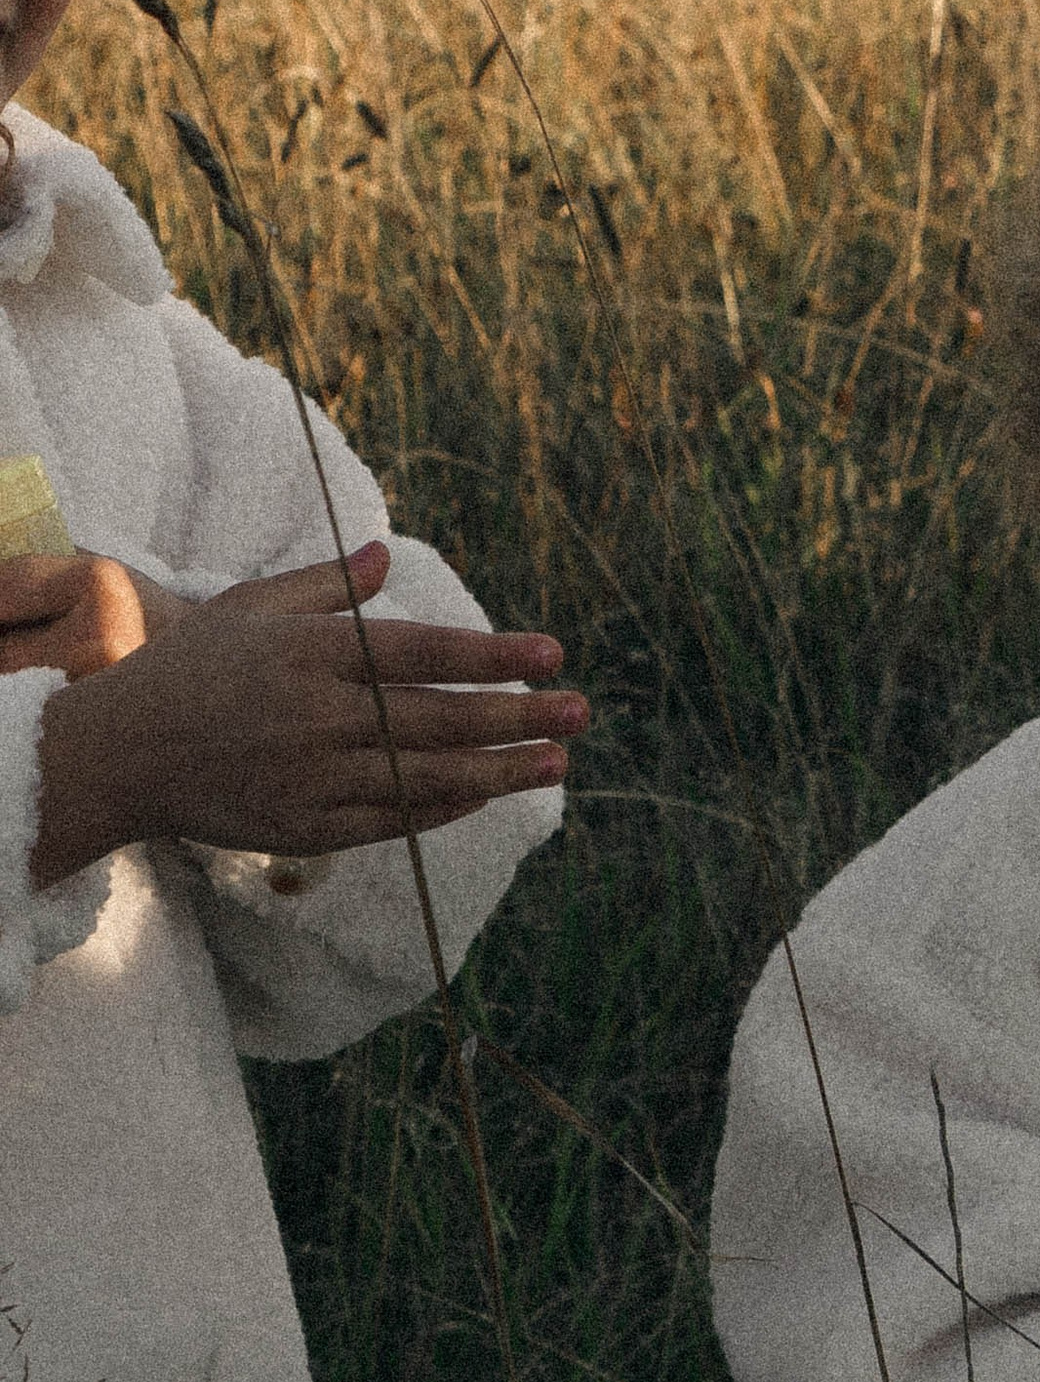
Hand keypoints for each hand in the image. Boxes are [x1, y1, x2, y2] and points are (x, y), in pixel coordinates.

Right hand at [31, 538, 586, 889]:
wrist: (116, 755)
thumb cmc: (190, 669)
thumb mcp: (251, 609)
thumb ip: (327, 586)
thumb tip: (388, 553)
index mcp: (309, 653)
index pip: (420, 653)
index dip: (490, 655)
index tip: (550, 653)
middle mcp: (316, 717)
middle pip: (435, 718)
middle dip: (516, 717)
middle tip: (580, 712)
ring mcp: (310, 778)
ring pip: (424, 777)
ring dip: (497, 771)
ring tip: (555, 763)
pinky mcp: (302, 828)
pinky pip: (390, 820)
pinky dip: (443, 808)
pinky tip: (486, 794)